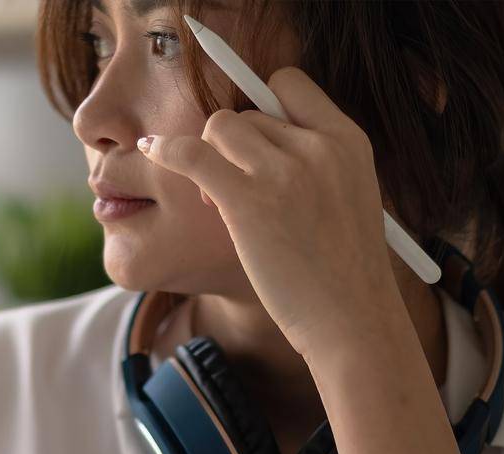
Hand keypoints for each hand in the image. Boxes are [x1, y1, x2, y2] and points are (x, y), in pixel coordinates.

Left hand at [137, 67, 409, 361]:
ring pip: (219, 128)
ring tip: (218, 204)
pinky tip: (151, 152)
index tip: (251, 143)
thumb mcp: (349, 196)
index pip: (290, 86)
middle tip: (232, 193)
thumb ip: (314, 164)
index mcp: (349, 140)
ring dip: (208, 158)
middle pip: (248, 113)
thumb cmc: (342, 273)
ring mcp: (283, 170)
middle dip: (231, 147)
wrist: (352, 318)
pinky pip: (192, 154)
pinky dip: (167, 151)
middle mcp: (318, 145)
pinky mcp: (248, 200)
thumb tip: (257, 147)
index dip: (263, 107)